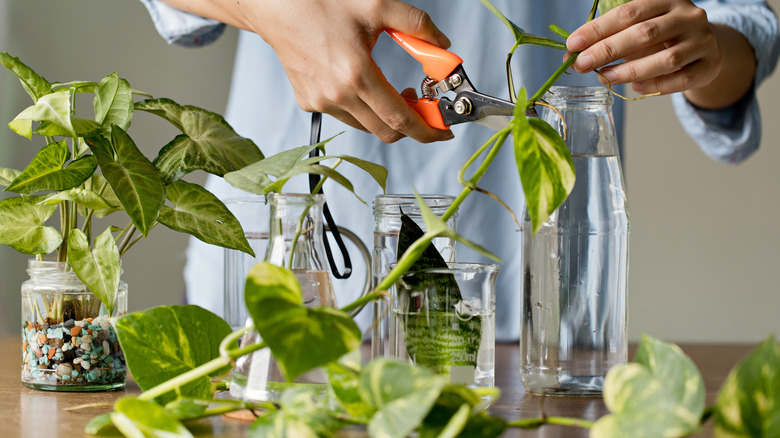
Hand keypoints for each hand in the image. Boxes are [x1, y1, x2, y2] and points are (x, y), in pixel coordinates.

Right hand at [236, 0, 453, 142]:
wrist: (276, 5)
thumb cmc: (320, 2)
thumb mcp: (376, 5)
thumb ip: (417, 25)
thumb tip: (442, 45)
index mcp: (356, 75)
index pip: (400, 119)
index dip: (427, 131)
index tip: (442, 133)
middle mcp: (336, 95)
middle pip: (385, 131)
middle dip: (410, 125)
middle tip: (422, 105)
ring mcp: (320, 102)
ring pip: (365, 125)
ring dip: (385, 115)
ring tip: (391, 90)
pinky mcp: (309, 102)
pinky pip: (344, 115)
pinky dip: (361, 107)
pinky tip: (361, 84)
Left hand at [566, 0, 722, 97]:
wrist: (705, 49)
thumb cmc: (663, 38)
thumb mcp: (636, 31)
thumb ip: (607, 40)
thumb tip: (571, 55)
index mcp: (666, 0)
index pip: (628, 12)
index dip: (598, 28)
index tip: (573, 43)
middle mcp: (687, 16)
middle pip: (645, 33)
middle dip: (609, 49)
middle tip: (582, 63)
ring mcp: (702, 41)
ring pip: (666, 59)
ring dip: (630, 71)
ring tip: (605, 77)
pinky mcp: (709, 65)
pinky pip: (681, 79)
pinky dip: (657, 86)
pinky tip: (636, 89)